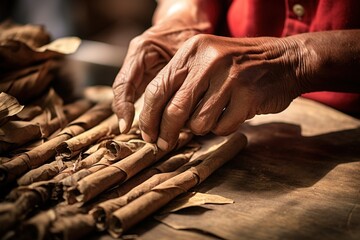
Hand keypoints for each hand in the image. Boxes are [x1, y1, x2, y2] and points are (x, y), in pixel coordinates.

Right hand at [112, 20, 210, 133]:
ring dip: (137, 115)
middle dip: (129, 116)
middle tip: (146, 136)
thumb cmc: (188, 33)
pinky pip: (139, 94)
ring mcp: (138, 66)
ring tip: (150, 135)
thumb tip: (182, 109)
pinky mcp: (144, 74)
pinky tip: (156, 124)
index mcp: (141, 50)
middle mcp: (135, 59)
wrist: (186, 21)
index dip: (123, 107)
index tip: (127, 126)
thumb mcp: (187, 52)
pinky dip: (146, 109)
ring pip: (129, 95)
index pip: (124, 84)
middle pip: (123, 93)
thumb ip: (182, 77)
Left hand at [139, 34, 309, 149]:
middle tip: (164, 145)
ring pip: (198, 123)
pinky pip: (222, 127)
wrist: (284, 60)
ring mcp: (230, 78)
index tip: (148, 134)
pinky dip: (223, 127)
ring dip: (201, 128)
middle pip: (174, 110)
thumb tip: (156, 120)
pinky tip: (232, 114)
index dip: (149, 117)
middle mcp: (208, 61)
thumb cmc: (238, 66)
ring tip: (213, 116)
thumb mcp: (206, 62)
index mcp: (192, 51)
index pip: (158, 89)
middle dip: (166, 134)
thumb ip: (181, 84)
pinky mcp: (248, 96)